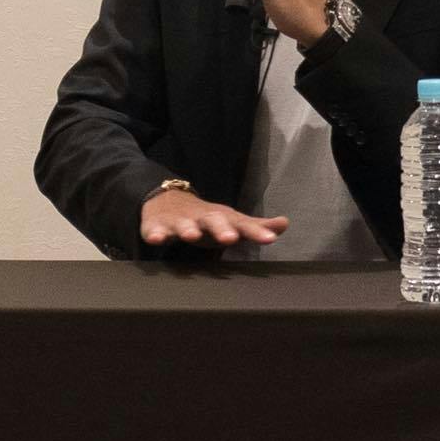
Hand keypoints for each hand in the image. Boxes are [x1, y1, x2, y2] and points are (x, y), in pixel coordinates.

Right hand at [141, 185, 285, 249]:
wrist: (167, 200)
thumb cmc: (206, 219)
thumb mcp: (231, 221)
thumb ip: (255, 226)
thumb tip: (285, 224)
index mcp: (223, 218)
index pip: (242, 224)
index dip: (256, 231)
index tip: (269, 239)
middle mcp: (203, 218)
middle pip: (214, 221)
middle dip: (221, 229)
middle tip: (230, 238)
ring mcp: (180, 221)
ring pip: (184, 224)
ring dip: (187, 229)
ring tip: (191, 236)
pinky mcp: (158, 225)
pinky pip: (155, 230)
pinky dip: (155, 233)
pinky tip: (155, 240)